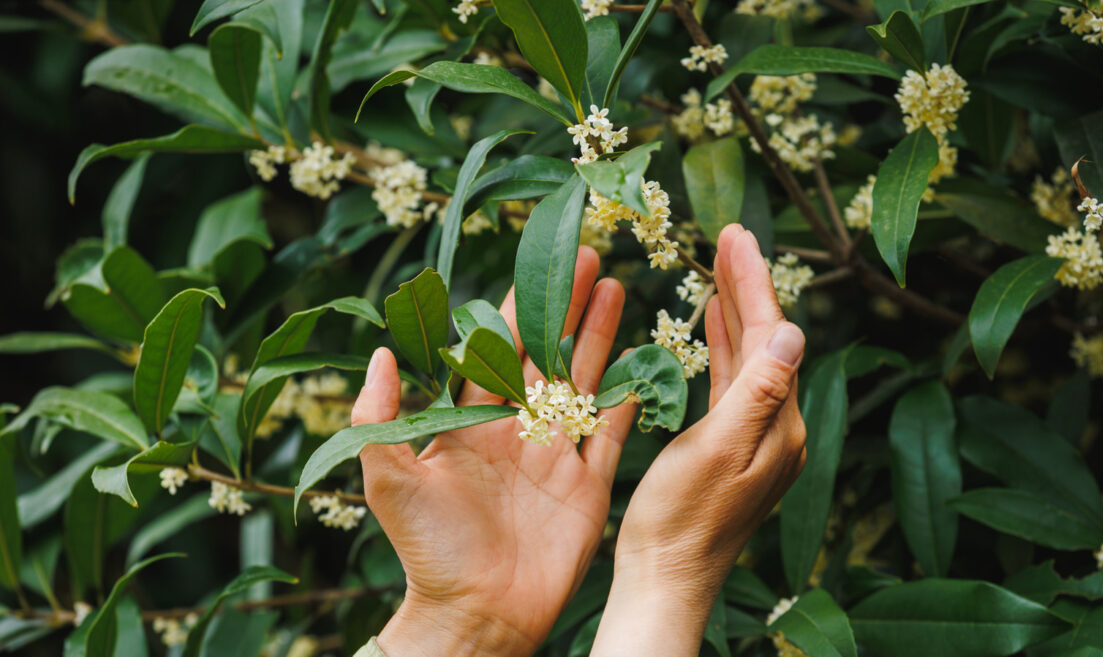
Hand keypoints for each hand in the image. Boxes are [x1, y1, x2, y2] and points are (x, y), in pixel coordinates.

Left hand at [353, 247, 636, 656]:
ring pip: (585, 382)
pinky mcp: (589, 487)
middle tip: (593, 258)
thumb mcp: (389, 480)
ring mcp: (557, 457)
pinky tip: (643, 360)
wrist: (475, 615)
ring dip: (601, 336)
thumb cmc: (428, 550)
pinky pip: (613, 433)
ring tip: (620, 288)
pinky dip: (630, 398)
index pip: (500, 349)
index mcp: (473, 423)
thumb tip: (380, 351)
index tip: (544, 263)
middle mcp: (517, 431)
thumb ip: (380, 417)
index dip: (522, 305)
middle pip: (549, 353)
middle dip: (569, 305)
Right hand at [591, 225, 807, 655]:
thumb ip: (756, 391)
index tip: (735, 235)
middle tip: (728, 235)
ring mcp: (756, 438)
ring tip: (720, 266)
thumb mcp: (717, 451)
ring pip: (749, 357)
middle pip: (765, 341)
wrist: (666, 578)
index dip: (754, 283)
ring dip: (735, 310)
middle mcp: (777, 428)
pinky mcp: (732, 447)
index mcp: (779, 425)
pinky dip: (723, 346)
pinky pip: (732, 381)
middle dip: (747, 286)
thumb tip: (791, 331)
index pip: (772, 337)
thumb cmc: (680, 521)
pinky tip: (712, 325)